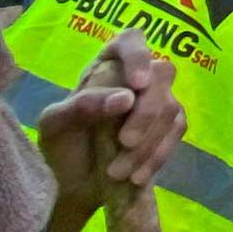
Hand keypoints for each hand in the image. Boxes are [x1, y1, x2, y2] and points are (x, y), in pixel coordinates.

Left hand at [37, 31, 185, 204]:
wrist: (74, 190)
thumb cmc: (61, 148)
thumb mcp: (55, 125)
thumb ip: (82, 106)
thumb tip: (126, 98)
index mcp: (105, 68)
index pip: (131, 41)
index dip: (139, 56)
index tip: (138, 84)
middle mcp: (135, 80)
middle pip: (162, 73)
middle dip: (147, 111)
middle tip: (125, 142)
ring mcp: (155, 103)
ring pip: (171, 107)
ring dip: (148, 143)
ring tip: (118, 172)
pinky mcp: (167, 129)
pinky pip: (177, 132)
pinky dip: (158, 155)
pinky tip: (137, 176)